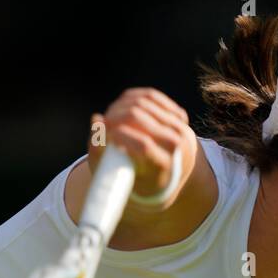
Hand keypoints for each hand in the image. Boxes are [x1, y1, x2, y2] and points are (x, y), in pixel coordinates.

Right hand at [88, 88, 191, 204]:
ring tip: (111, 116)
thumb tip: (96, 119)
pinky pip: (153, 97)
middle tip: (105, 124)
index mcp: (165, 166)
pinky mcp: (179, 117)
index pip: (143, 144)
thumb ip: (101, 151)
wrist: (170, 178)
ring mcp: (180, 128)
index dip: (120, 135)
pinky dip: (134, 98)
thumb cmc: (138, 181)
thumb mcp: (119, 176)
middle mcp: (177, 145)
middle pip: (140, 117)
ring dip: (122, 106)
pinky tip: (124, 105)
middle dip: (116, 117)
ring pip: (144, 102)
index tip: (105, 135)